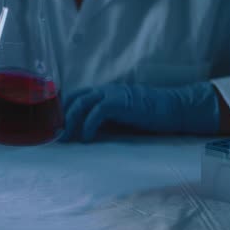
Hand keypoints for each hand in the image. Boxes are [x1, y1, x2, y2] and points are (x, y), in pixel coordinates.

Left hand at [61, 82, 220, 141]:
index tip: (57, 126)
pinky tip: (87, 138)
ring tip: (67, 138)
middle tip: (58, 134)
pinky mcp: (119, 103)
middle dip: (62, 116)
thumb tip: (85, 132)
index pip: (76, 96)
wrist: (173, 109)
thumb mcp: (120, 117)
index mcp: (104, 92)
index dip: (63, 109)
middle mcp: (105, 90)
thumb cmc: (148, 116)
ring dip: (70, 122)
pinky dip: (88, 126)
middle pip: (73, 97)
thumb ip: (104, 120)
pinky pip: (96, 113)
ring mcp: (112, 94)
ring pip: (80, 103)